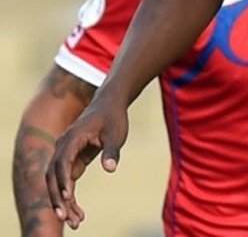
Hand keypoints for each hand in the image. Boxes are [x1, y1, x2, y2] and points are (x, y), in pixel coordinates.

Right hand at [45, 93, 128, 228]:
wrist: (109, 105)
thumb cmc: (113, 118)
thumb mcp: (116, 133)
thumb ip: (112, 151)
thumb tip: (110, 168)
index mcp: (72, 138)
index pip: (63, 162)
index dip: (64, 180)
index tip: (69, 196)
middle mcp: (63, 146)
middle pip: (53, 175)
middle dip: (58, 197)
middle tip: (67, 217)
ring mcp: (64, 153)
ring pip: (57, 181)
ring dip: (62, 201)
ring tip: (74, 220)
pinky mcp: (71, 160)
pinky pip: (66, 180)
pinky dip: (69, 196)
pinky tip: (77, 211)